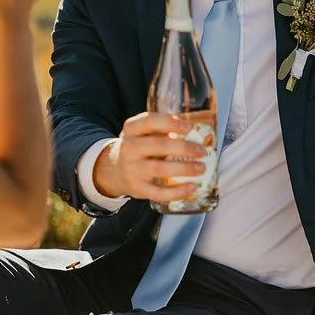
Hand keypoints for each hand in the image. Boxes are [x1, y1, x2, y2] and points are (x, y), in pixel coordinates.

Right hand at [94, 113, 208, 203]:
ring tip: (201, 168)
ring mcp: (132, 170)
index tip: (189, 127)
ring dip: (184, 169)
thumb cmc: (137, 147)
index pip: (149, 121)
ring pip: (160, 169)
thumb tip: (194, 133)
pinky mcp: (137, 189)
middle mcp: (129, 148)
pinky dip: (178, 191)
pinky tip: (192, 187)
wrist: (113, 170)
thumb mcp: (141, 133)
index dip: (170, 123)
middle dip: (184, 148)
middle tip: (202, 151)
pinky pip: (159, 193)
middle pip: (159, 145)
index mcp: (131, 130)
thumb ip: (161, 129)